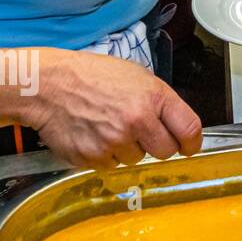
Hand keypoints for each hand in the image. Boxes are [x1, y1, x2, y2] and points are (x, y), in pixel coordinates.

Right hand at [25, 49, 202, 168]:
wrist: (49, 85)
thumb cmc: (93, 76)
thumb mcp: (138, 76)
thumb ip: (160, 101)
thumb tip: (178, 125)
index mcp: (153, 98)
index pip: (189, 129)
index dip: (192, 142)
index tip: (190, 146)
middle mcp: (136, 121)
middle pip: (166, 151)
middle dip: (158, 145)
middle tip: (143, 132)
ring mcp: (114, 141)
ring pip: (137, 159)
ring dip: (129, 148)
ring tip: (110, 126)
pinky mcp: (92, 157)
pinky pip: (111, 165)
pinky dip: (106, 154)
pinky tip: (95, 134)